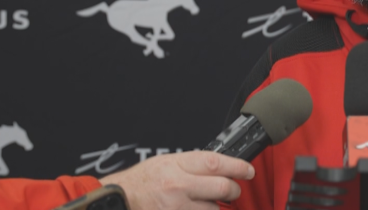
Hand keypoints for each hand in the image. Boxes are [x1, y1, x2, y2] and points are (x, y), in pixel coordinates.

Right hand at [100, 151, 254, 209]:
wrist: (119, 199)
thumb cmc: (142, 181)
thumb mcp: (166, 161)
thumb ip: (192, 164)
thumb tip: (219, 166)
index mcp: (176, 164)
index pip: (215, 162)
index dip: (237, 166)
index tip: (248, 170)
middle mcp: (177, 185)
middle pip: (220, 187)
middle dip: (233, 189)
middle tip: (233, 190)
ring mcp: (176, 206)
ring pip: (213, 209)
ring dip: (214, 207)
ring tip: (204, 202)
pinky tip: (196, 209)